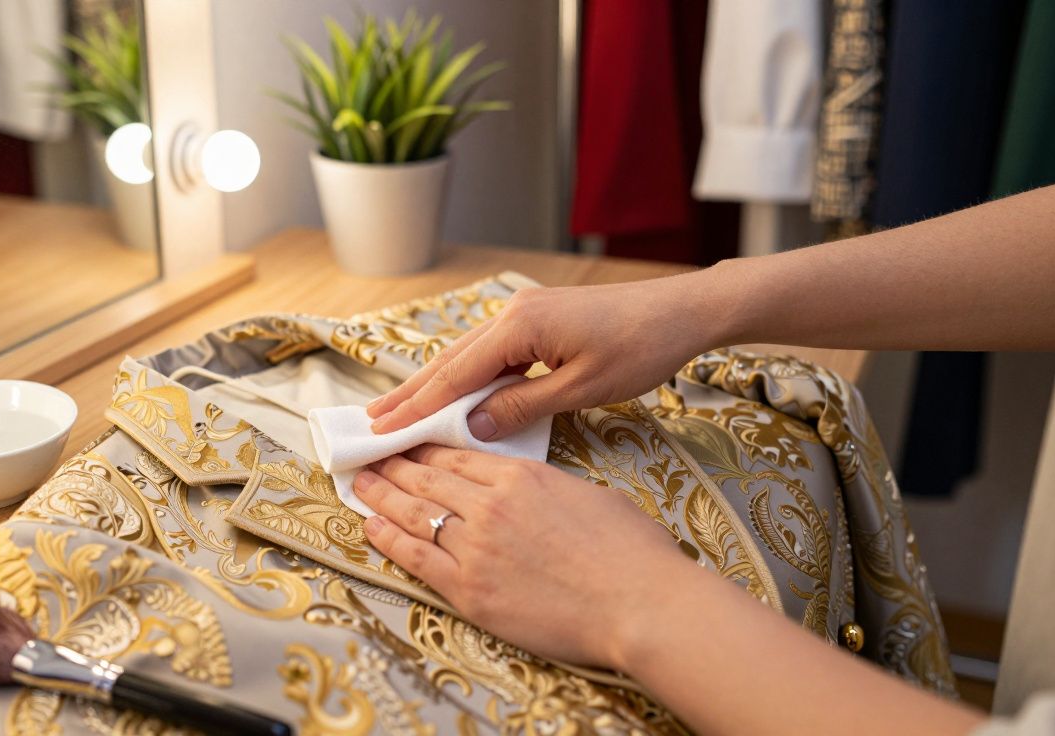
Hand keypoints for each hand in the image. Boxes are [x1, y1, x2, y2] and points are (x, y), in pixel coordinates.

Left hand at [356, 444, 703, 669]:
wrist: (638, 603)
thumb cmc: (630, 552)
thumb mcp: (587, 494)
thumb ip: (546, 487)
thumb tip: (530, 490)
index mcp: (521, 476)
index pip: (457, 456)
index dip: (424, 449)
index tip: (405, 444)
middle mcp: (490, 505)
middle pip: (427, 479)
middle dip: (393, 466)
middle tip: (370, 458)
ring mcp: (476, 547)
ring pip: (414, 513)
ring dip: (380, 497)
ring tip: (360, 485)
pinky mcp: (469, 590)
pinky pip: (416, 558)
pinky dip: (388, 540)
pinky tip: (370, 527)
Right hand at [366, 277, 723, 439]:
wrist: (683, 311)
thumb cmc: (640, 347)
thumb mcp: (581, 388)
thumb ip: (521, 407)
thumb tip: (472, 427)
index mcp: (519, 327)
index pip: (455, 375)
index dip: (418, 407)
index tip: (382, 429)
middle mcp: (513, 313)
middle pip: (451, 360)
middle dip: (412, 394)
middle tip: (372, 422)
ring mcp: (525, 312)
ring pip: (468, 354)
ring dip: (435, 384)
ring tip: (399, 411)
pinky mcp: (539, 317)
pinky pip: (490, 350)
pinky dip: (466, 374)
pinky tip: (454, 393)